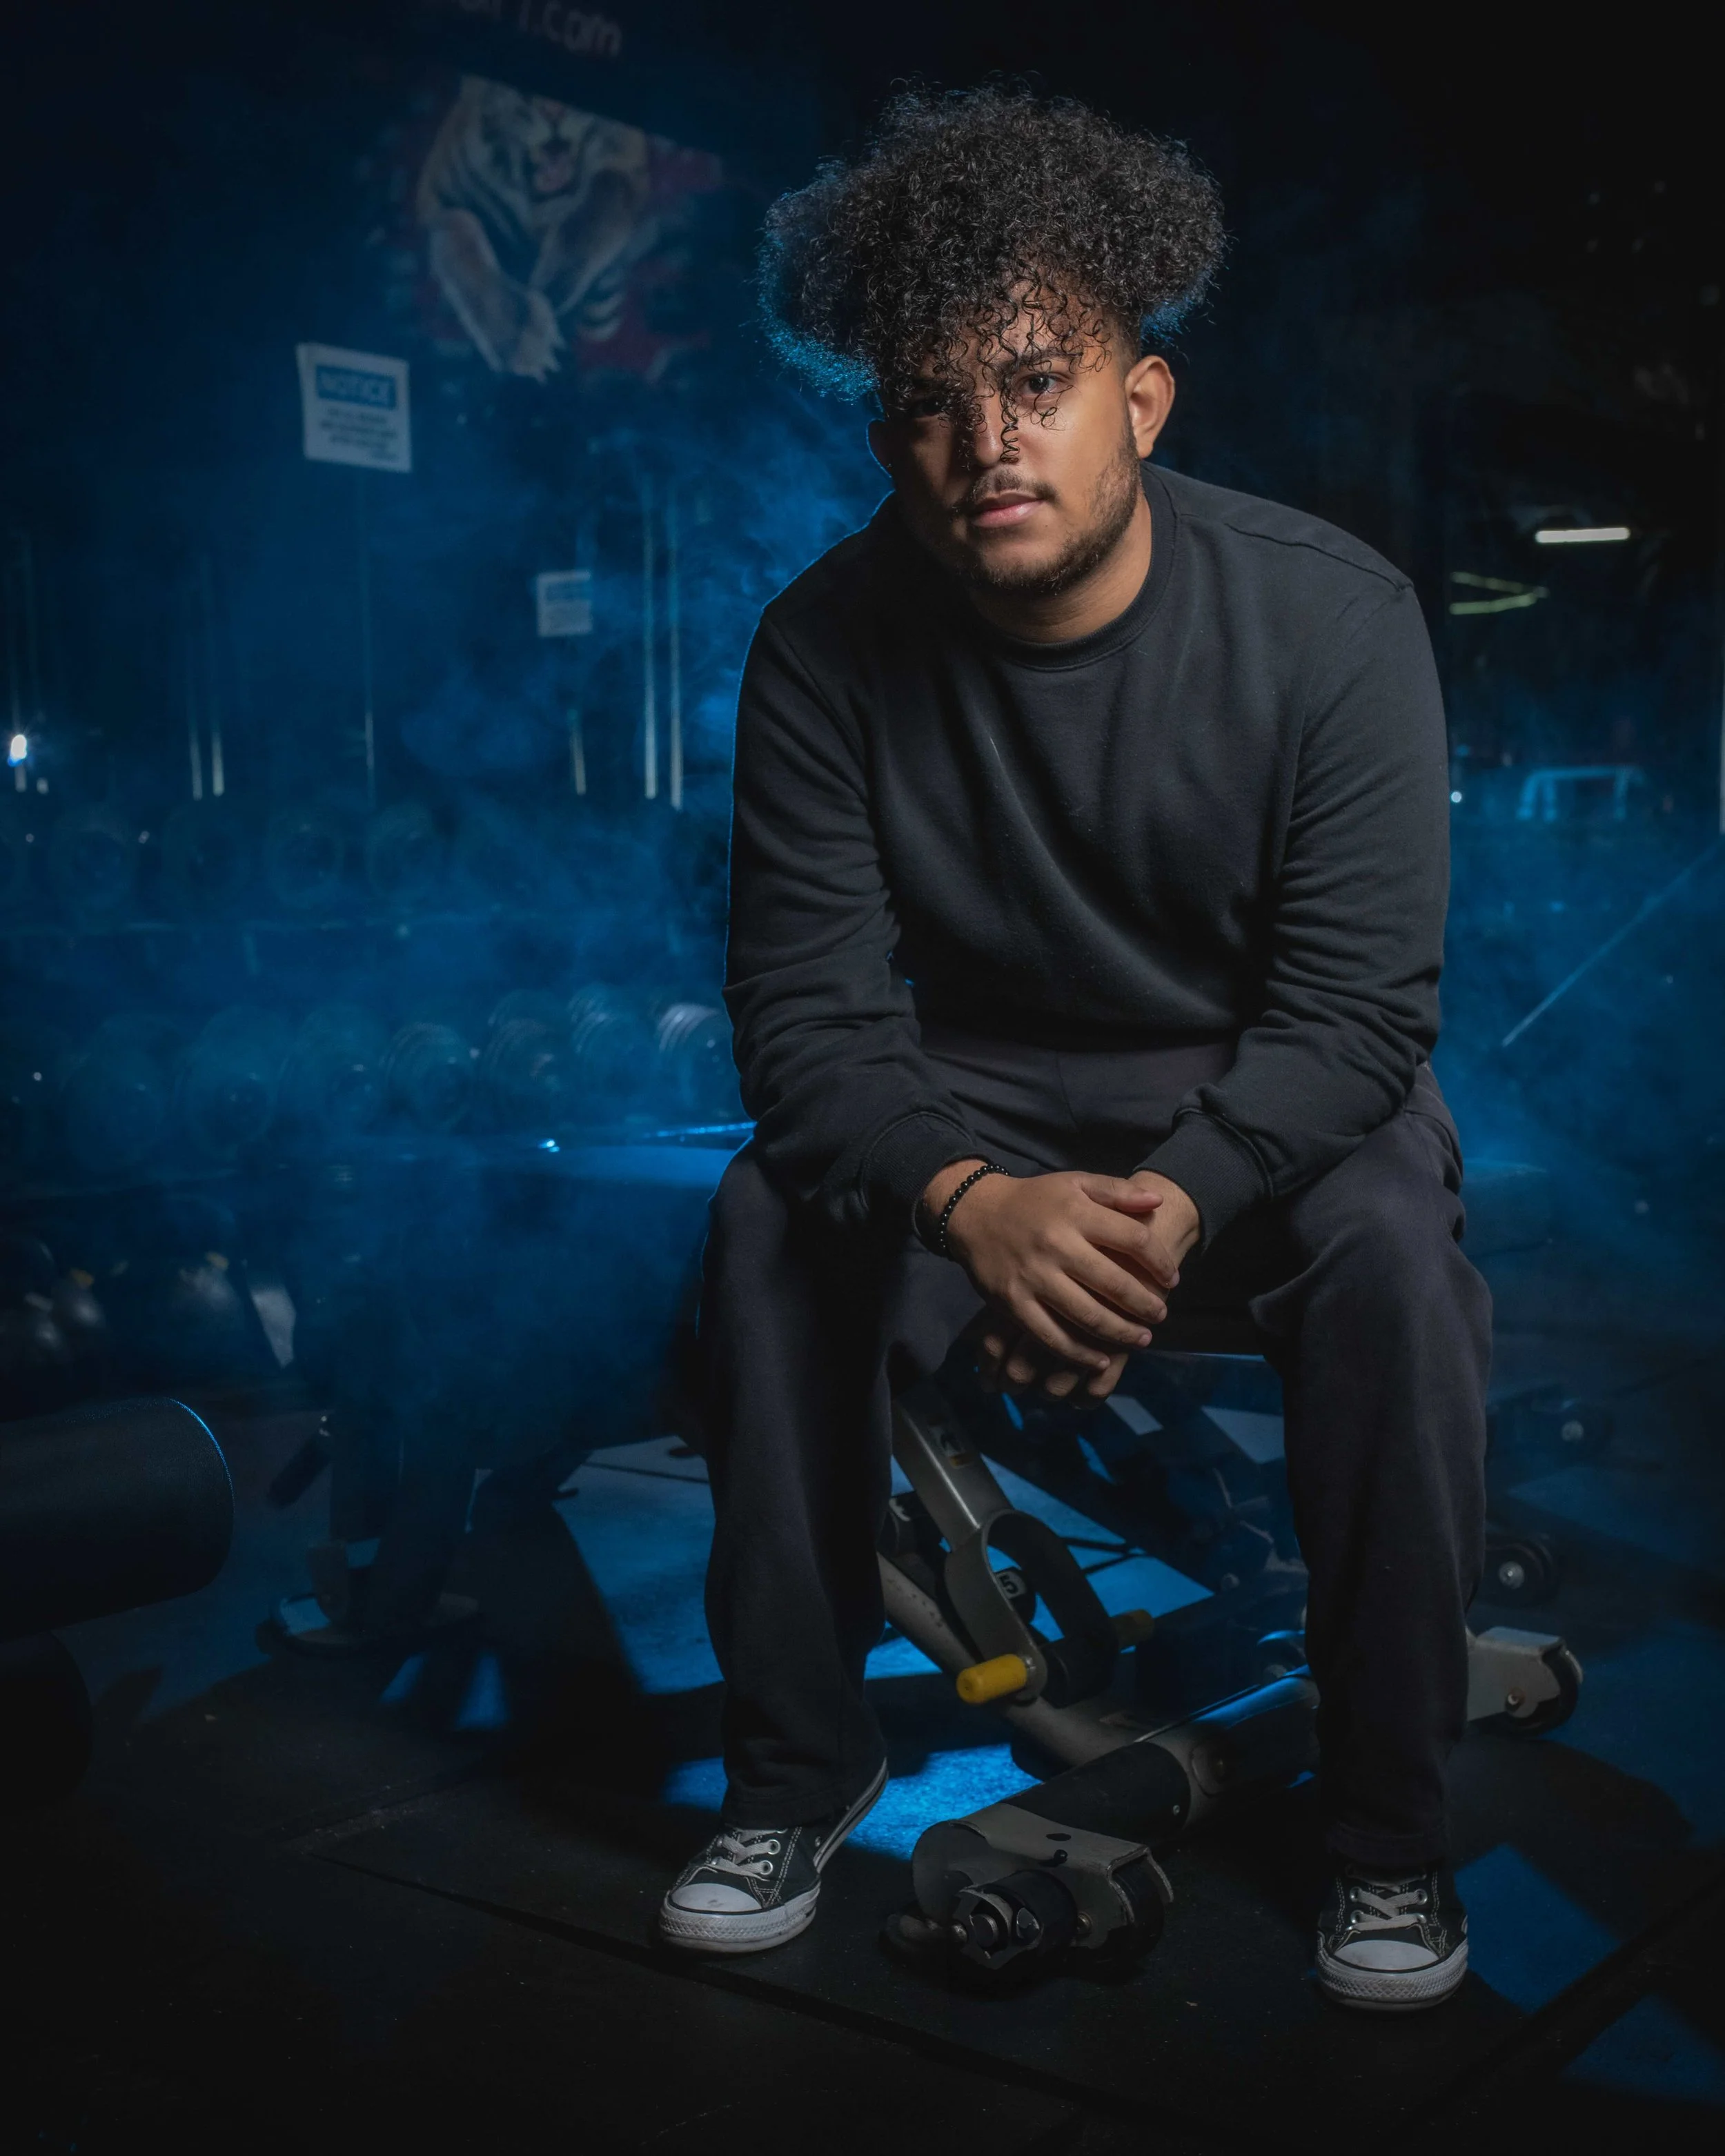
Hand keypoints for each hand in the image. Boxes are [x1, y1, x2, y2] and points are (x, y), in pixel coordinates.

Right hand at [920, 1161, 1183, 1399]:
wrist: (976, 1214)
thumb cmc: (1035, 1200)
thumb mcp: (1074, 1183)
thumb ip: (1116, 1191)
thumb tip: (1157, 1199)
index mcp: (1076, 1213)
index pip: (1133, 1239)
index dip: (1160, 1262)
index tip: (1171, 1279)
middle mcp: (1056, 1245)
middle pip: (1114, 1283)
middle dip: (1145, 1304)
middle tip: (1161, 1315)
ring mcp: (1033, 1277)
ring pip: (1086, 1315)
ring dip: (1120, 1333)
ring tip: (1141, 1339)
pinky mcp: (1013, 1303)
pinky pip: (1051, 1336)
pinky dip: (1078, 1354)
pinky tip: (1100, 1360)